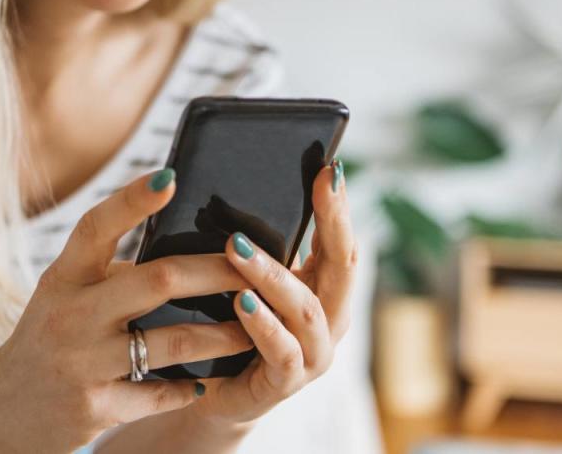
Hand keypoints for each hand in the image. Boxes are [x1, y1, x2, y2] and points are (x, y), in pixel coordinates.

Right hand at [0, 170, 252, 452]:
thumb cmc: (47, 338)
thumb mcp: (64, 295)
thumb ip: (111, 272)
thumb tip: (185, 244)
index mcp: (63, 278)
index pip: (96, 227)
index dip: (132, 200)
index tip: (170, 178)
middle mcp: (71, 315)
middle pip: (159, 280)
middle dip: (217, 272)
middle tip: (253, 268)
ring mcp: (84, 363)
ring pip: (175, 342)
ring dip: (224, 335)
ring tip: (253, 329)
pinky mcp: (97, 407)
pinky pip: (161, 393)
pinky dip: (190, 386)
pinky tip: (207, 379)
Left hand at [190, 161, 355, 424]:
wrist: (217, 391)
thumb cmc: (235, 325)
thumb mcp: (254, 280)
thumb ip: (263, 247)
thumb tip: (239, 190)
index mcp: (326, 290)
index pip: (342, 240)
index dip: (339, 206)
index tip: (330, 169)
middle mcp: (331, 320)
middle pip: (343, 266)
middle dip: (333, 222)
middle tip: (317, 185)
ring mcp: (314, 354)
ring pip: (305, 308)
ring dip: (272, 274)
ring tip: (238, 248)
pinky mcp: (286, 382)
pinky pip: (281, 350)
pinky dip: (262, 324)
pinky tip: (242, 301)